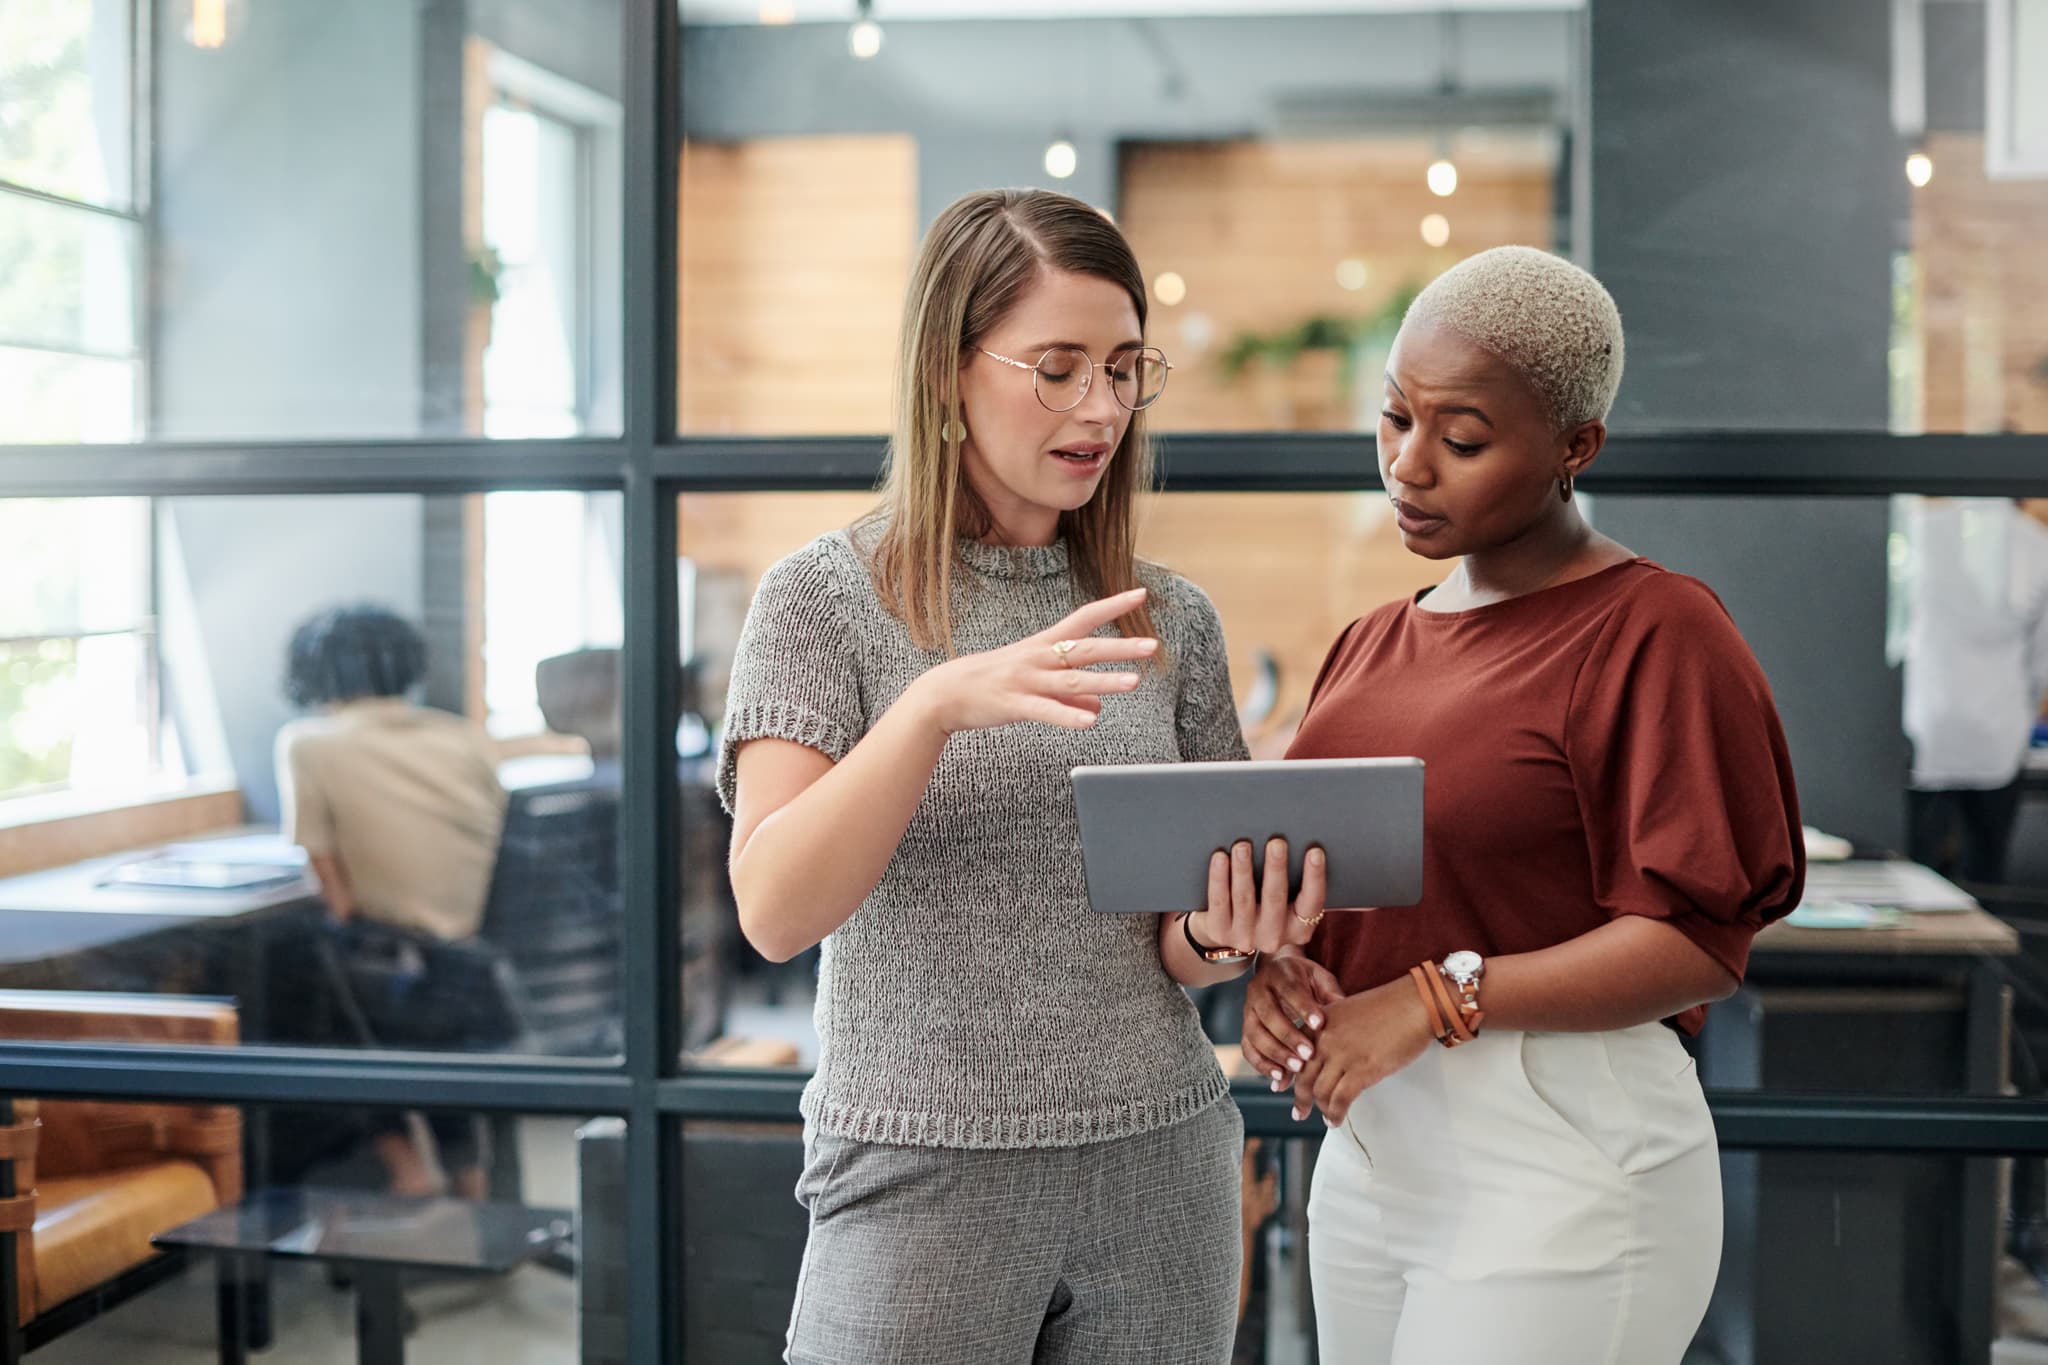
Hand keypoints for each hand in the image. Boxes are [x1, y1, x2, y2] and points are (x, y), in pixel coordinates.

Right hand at [903, 587, 1156, 734]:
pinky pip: (1045, 711)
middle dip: (1120, 647)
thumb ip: (1070, 695)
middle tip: (1151, 646)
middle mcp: (1038, 657)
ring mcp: (1026, 680)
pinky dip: (1068, 717)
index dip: (1112, 606)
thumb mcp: (1034, 682)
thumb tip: (1097, 708)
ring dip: (1104, 681)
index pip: (1084, 618)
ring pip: (1072, 680)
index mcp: (1044, 644)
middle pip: (1086, 649)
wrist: (945, 692)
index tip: (1141, 594)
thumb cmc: (993, 682)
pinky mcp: (1014, 704)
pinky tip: (1090, 723)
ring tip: (1134, 682)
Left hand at [1190, 836, 1327, 958]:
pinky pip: (1219, 901)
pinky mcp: (1220, 931)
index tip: (1315, 852)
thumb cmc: (1266, 904)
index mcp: (1299, 929)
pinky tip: (1220, 858)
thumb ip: (1293, 881)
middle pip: (1275, 898)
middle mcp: (1274, 937)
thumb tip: (1291, 843)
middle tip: (1276, 843)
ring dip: (1243, 869)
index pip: (1312, 903)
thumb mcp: (1286, 902)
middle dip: (1276, 868)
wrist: (1229, 930)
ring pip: (1244, 898)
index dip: (1314, 877)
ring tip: (1242, 846)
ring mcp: (1245, 937)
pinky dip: (1219, 877)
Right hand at [1241, 951, 1343, 1090]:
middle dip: (1288, 1036)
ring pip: (1255, 1033)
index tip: (1319, 1024)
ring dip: (1275, 1053)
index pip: (1290, 989)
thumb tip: (1345, 1012)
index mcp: (1279, 973)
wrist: (1277, 972)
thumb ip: (1330, 993)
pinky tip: (1279, 1077)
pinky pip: (1248, 1048)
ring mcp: (1248, 1010)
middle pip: (1268, 1014)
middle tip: (1308, 1054)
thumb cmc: (1303, 978)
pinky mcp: (1246, 1028)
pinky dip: (1261, 1065)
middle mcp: (1259, 990)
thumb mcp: (1319, 977)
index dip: (1303, 1007)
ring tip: (1296, 1068)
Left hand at [1293, 977, 1434, 1125]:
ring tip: (1325, 1118)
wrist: (1414, 1003)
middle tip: (1300, 1112)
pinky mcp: (1361, 1070)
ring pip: (1320, 1091)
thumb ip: (1334, 1031)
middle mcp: (1325, 1039)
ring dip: (1321, 1109)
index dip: (1290, 1075)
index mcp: (1320, 1023)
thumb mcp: (1348, 1011)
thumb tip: (1331, 1056)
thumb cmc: (1390, 1006)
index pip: (1295, 1054)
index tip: (1286, 1087)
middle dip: (1300, 1099)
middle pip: (1303, 1076)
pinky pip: (1340, 1100)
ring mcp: (1342, 1056)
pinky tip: (1336, 1120)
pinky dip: (1335, 1114)